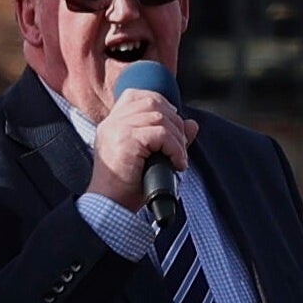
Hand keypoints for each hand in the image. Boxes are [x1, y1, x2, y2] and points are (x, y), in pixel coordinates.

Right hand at [84, 84, 193, 213]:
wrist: (110, 206)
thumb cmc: (128, 186)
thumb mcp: (150, 157)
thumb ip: (169, 138)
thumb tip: (193, 124)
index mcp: (113, 122)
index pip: (137, 95)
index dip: (161, 104)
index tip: (173, 125)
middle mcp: (113, 122)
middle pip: (153, 102)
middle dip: (175, 122)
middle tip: (180, 147)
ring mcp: (118, 129)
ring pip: (160, 118)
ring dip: (177, 138)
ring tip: (179, 158)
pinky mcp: (127, 140)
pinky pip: (161, 134)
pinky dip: (175, 148)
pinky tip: (177, 163)